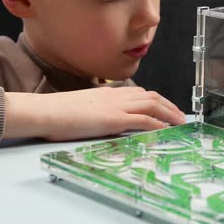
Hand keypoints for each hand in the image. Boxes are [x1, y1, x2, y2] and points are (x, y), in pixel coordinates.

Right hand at [3, 87, 185, 140]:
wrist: (44, 111)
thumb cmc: (56, 112)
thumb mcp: (81, 108)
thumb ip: (96, 111)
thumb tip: (103, 119)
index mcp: (107, 93)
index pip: (139, 93)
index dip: (156, 100)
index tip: (165, 108)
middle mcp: (115, 96)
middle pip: (151, 96)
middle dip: (169, 105)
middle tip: (180, 116)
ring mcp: (116, 106)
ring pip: (152, 105)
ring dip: (169, 113)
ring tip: (180, 123)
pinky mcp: (114, 119)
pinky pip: (143, 120)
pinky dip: (158, 123)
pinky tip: (166, 129)